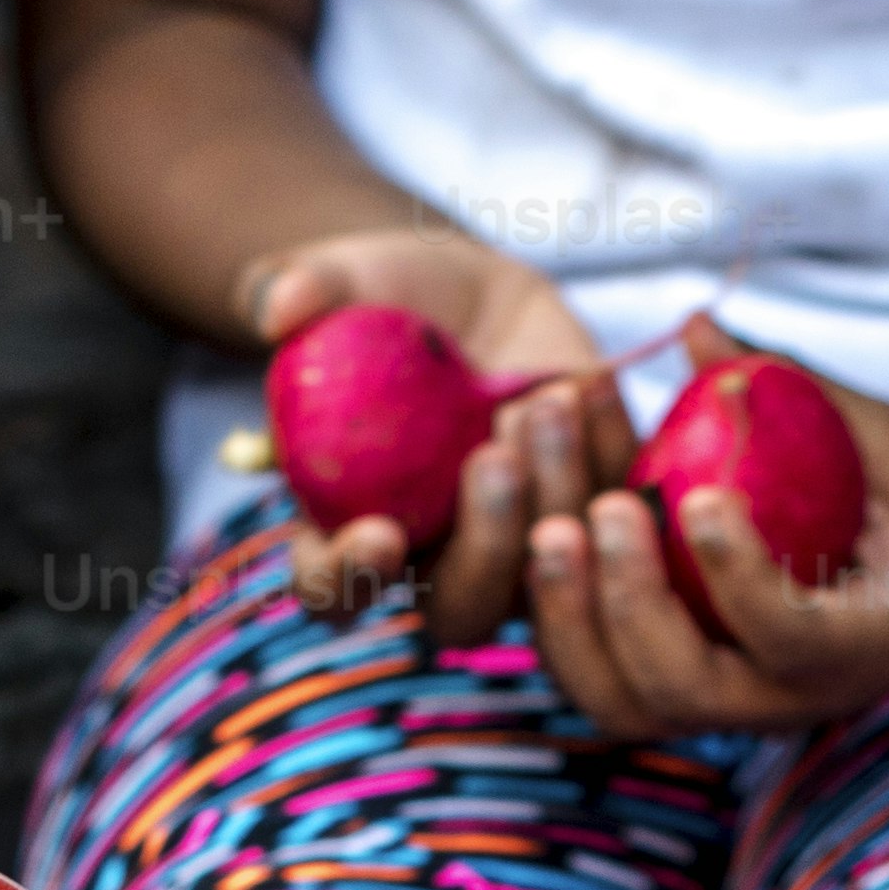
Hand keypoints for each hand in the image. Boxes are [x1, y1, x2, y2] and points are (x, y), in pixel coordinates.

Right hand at [241, 227, 622, 634]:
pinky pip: (611, 509)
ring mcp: (520, 542)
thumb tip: (277, 308)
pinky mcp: (588, 504)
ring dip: (553, 495)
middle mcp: (436, 557)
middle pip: (461, 609)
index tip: (378, 534)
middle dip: (485, 545)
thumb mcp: (338, 280)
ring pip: (549, 574)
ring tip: (543, 402)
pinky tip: (587, 384)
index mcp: (348, 527)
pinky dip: (606, 451)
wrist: (470, 294)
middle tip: (493, 459)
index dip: (349, 580)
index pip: (333, 590)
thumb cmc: (385, 297)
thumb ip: (297, 289)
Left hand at [513, 323, 888, 734]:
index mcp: (858, 649)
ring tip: (547, 521)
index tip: (699, 496)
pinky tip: (535, 519)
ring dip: (569, 618)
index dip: (739, 577)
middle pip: (680, 691)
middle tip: (602, 509)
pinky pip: (592, 674)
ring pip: (619, 703)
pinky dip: (552, 609)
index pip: (790, 641)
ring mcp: (719, 704)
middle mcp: (781, 699)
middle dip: (628, 603)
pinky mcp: (670, 686)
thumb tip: (698, 329)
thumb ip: (808, 394)